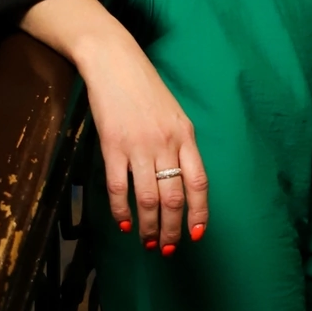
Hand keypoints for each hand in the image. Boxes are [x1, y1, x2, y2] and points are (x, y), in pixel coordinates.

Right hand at [19, 0, 206, 252]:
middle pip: (174, 197)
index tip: (196, 234)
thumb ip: (179, 147)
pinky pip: (118, 187)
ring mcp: (139, 146)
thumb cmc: (145, 90)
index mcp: (186, 136)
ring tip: (147, 242)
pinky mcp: (112, 146)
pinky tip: (124, 223)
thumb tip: (180, 183)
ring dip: (148, 226)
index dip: (199, 212)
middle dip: (172, 228)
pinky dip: (122, 210)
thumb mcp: (174, 116)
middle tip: (167, 248)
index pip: (198, 182)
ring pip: (148, 198)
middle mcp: (166, 143)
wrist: (114, 63)